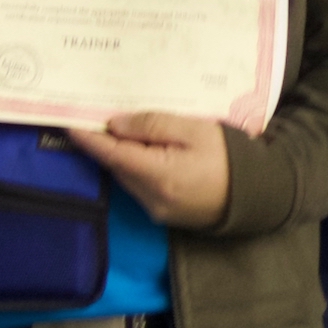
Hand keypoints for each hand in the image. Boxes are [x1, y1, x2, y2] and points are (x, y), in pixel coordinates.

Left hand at [70, 112, 232, 230]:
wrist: (259, 194)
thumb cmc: (230, 157)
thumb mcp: (194, 129)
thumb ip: (153, 125)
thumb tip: (115, 124)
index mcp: (158, 175)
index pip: (111, 154)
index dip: (87, 137)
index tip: (68, 120)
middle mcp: (151, 198)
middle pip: (116, 166)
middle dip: (103, 142)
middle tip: (93, 114)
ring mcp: (156, 209)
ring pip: (126, 176)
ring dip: (119, 155)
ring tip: (115, 128)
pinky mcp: (163, 213)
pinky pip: (139, 186)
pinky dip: (134, 167)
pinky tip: (138, 149)